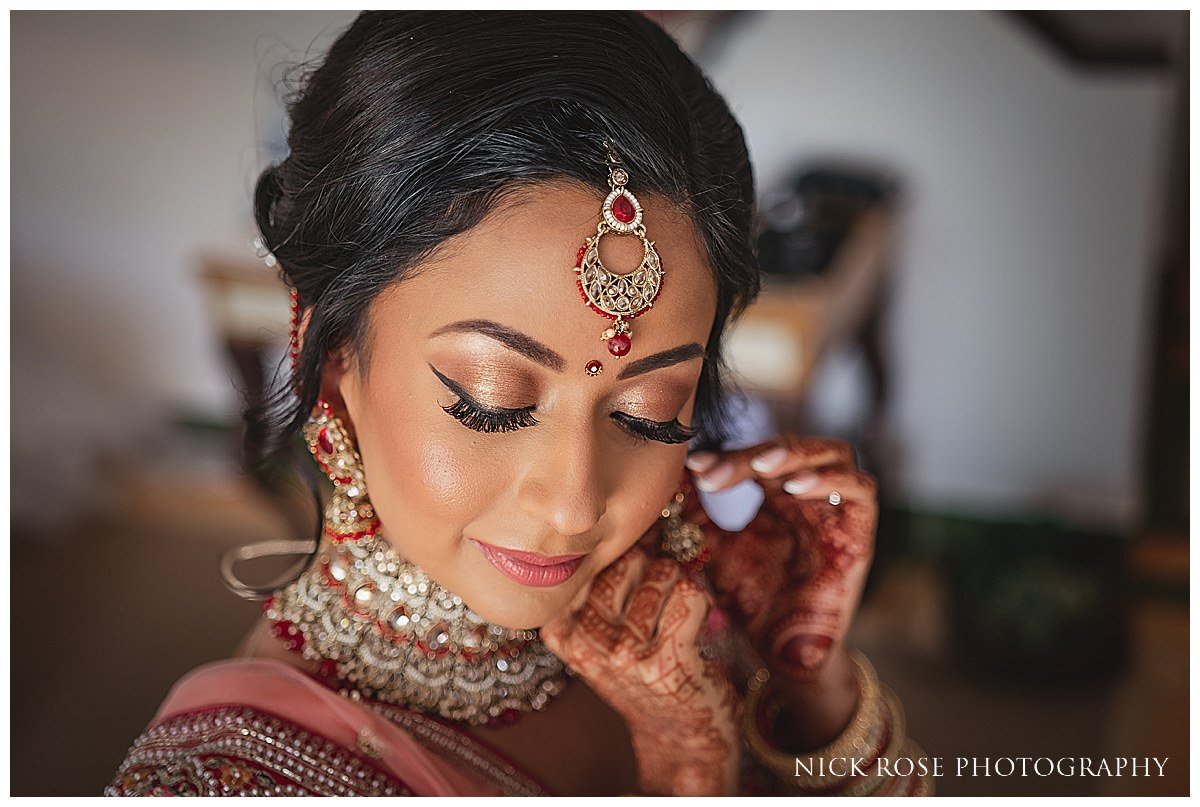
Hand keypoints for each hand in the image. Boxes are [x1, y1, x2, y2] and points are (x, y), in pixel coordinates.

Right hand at [540, 546, 739, 794]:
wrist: (680, 736)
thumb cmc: (642, 673)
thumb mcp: (599, 635)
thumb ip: (596, 587)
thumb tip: (617, 524)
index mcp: (562, 632)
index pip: (590, 558)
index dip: (619, 561)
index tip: (630, 583)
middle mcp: (590, 643)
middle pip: (629, 559)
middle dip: (651, 571)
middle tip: (657, 604)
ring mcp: (628, 654)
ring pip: (663, 572)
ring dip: (679, 587)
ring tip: (676, 618)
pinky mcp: (670, 661)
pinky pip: (690, 592)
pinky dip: (702, 598)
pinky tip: (697, 622)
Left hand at [683, 436, 876, 747]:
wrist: (779, 651)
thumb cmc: (750, 600)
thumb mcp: (715, 548)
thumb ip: (698, 512)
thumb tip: (670, 473)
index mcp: (780, 494)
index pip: (760, 455)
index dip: (730, 456)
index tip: (696, 469)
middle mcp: (813, 496)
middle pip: (795, 449)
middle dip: (757, 452)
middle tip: (720, 471)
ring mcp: (839, 512)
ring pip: (834, 455)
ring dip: (797, 455)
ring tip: (761, 467)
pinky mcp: (860, 534)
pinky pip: (861, 491)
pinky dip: (831, 481)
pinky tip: (794, 489)